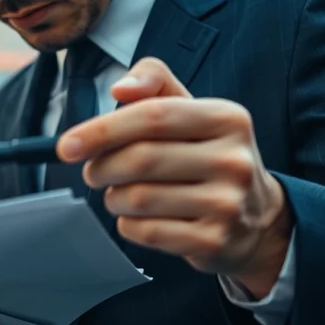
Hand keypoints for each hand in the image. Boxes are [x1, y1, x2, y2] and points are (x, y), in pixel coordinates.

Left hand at [58, 58, 291, 298]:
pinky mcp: (213, 242)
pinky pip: (146, 232)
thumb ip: (155, 83)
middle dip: (101, 167)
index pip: (153, 116)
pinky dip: (128, 224)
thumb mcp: (191, 109)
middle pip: (140, 159)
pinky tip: (139, 217)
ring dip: (113, 197)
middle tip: (92, 171)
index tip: (67, 144)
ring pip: (138, 199)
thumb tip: (122, 88)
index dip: (103, 129)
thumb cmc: (209, 155)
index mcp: (227, 118)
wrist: (257, 218)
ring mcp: (227, 204)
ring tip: (119, 193)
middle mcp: (233, 160)